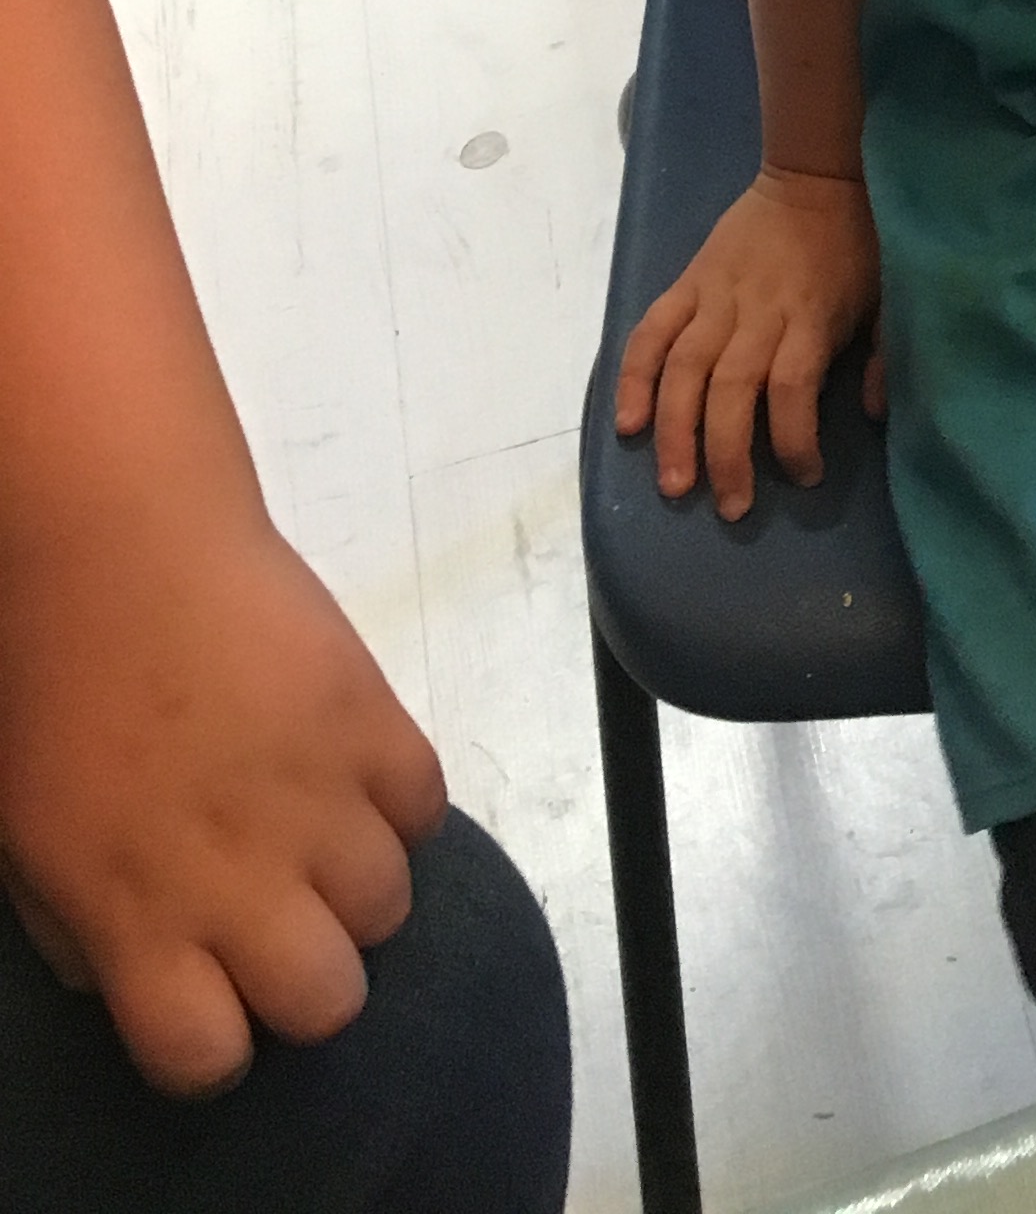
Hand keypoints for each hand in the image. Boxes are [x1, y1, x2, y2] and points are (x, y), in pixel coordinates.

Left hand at [0, 499, 445, 1094]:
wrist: (117, 549)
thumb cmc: (49, 692)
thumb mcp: (30, 844)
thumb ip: (83, 930)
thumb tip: (133, 970)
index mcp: (139, 919)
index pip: (209, 1057)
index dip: (215, 1040)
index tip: (210, 994)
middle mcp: (240, 879)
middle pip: (327, 1001)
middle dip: (311, 977)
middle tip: (284, 920)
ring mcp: (318, 798)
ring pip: (389, 907)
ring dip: (359, 887)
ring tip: (325, 837)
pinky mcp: (373, 719)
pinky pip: (426, 807)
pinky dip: (400, 806)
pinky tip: (358, 776)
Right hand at [614, 164, 883, 522]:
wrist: (811, 177)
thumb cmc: (855, 245)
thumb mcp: (885, 297)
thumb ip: (882, 355)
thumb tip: (874, 413)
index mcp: (809, 315)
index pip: (792, 389)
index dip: (795, 441)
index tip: (805, 477)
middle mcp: (757, 310)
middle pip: (731, 389)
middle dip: (726, 455)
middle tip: (729, 507)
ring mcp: (715, 296)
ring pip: (684, 369)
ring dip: (674, 430)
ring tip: (674, 484)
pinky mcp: (687, 283)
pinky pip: (651, 332)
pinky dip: (634, 376)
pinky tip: (629, 423)